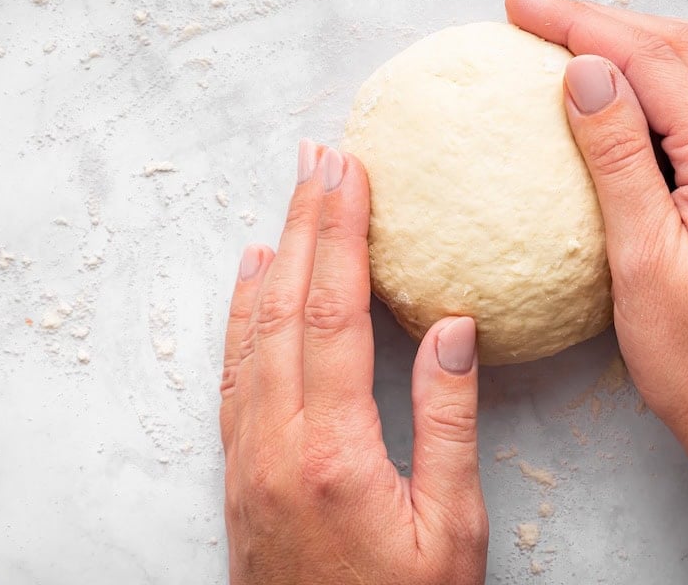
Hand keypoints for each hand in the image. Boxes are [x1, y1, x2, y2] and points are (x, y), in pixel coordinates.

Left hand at [219, 141, 487, 584]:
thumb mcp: (451, 530)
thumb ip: (450, 424)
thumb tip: (454, 330)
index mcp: (335, 450)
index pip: (333, 314)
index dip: (340, 235)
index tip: (350, 173)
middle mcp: (278, 442)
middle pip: (283, 306)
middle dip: (303, 222)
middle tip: (317, 157)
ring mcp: (249, 456)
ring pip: (251, 332)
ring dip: (271, 255)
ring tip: (289, 197)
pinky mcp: (239, 471)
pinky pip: (232, 373)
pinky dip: (239, 314)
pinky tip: (249, 281)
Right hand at [506, 0, 687, 469]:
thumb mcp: (642, 264)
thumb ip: (618, 159)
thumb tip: (586, 71)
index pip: (652, 62)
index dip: (581, 25)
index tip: (519, 7)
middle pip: (687, 48)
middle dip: (609, 20)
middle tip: (537, 12)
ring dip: (654, 36)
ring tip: (591, 35)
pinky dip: (686, 70)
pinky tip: (651, 88)